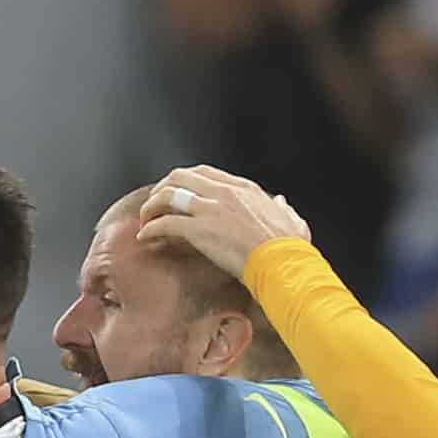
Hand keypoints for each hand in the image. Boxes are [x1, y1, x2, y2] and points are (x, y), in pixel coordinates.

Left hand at [137, 165, 308, 279]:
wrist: (283, 264)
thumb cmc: (290, 249)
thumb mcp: (292, 221)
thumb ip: (283, 208)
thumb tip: (281, 202)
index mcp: (244, 188)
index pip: (205, 173)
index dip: (185, 181)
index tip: (177, 193)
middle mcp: (224, 192)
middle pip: (180, 177)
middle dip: (162, 188)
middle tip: (155, 203)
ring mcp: (210, 209)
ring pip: (168, 195)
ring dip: (151, 206)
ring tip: (146, 220)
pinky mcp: (200, 230)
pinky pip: (165, 223)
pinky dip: (151, 228)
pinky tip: (145, 237)